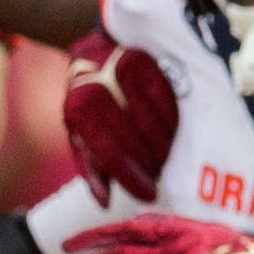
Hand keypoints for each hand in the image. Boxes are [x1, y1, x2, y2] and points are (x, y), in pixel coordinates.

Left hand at [63, 29, 176, 205]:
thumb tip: (105, 202)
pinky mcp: (146, 63)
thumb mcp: (78, 134)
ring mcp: (122, 75)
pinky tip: (175, 136)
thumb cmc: (85, 102)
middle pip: (135, 140)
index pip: (110, 153)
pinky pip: (167, 100)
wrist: (93, 51)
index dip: (131, 178)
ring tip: (168, 162)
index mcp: (78, 112)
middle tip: (162, 180)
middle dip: (151, 165)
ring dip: (165, 147)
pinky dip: (173, 123)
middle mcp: (98, 91)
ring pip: (154, 122)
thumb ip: (90, 167)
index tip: (148, 195)